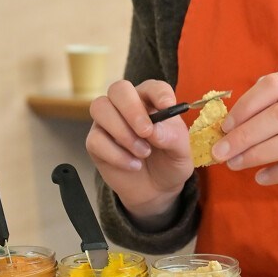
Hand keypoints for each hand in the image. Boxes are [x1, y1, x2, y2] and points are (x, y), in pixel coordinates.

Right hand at [86, 78, 192, 226]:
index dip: (158, 93)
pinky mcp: (96, 142)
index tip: (167, 106)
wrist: (156, 189)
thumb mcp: (182, 153)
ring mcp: (108, 122)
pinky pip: (96, 139)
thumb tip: (153, 131)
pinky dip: (116, 154)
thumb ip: (172, 138)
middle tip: (146, 131)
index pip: (152, 87)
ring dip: (122, 132)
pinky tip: (134, 165)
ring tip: (143, 152)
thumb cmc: (170, 162)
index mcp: (152, 101)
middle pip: (118, 89)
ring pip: (100, 108)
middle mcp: (126, 106)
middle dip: (131, 109)